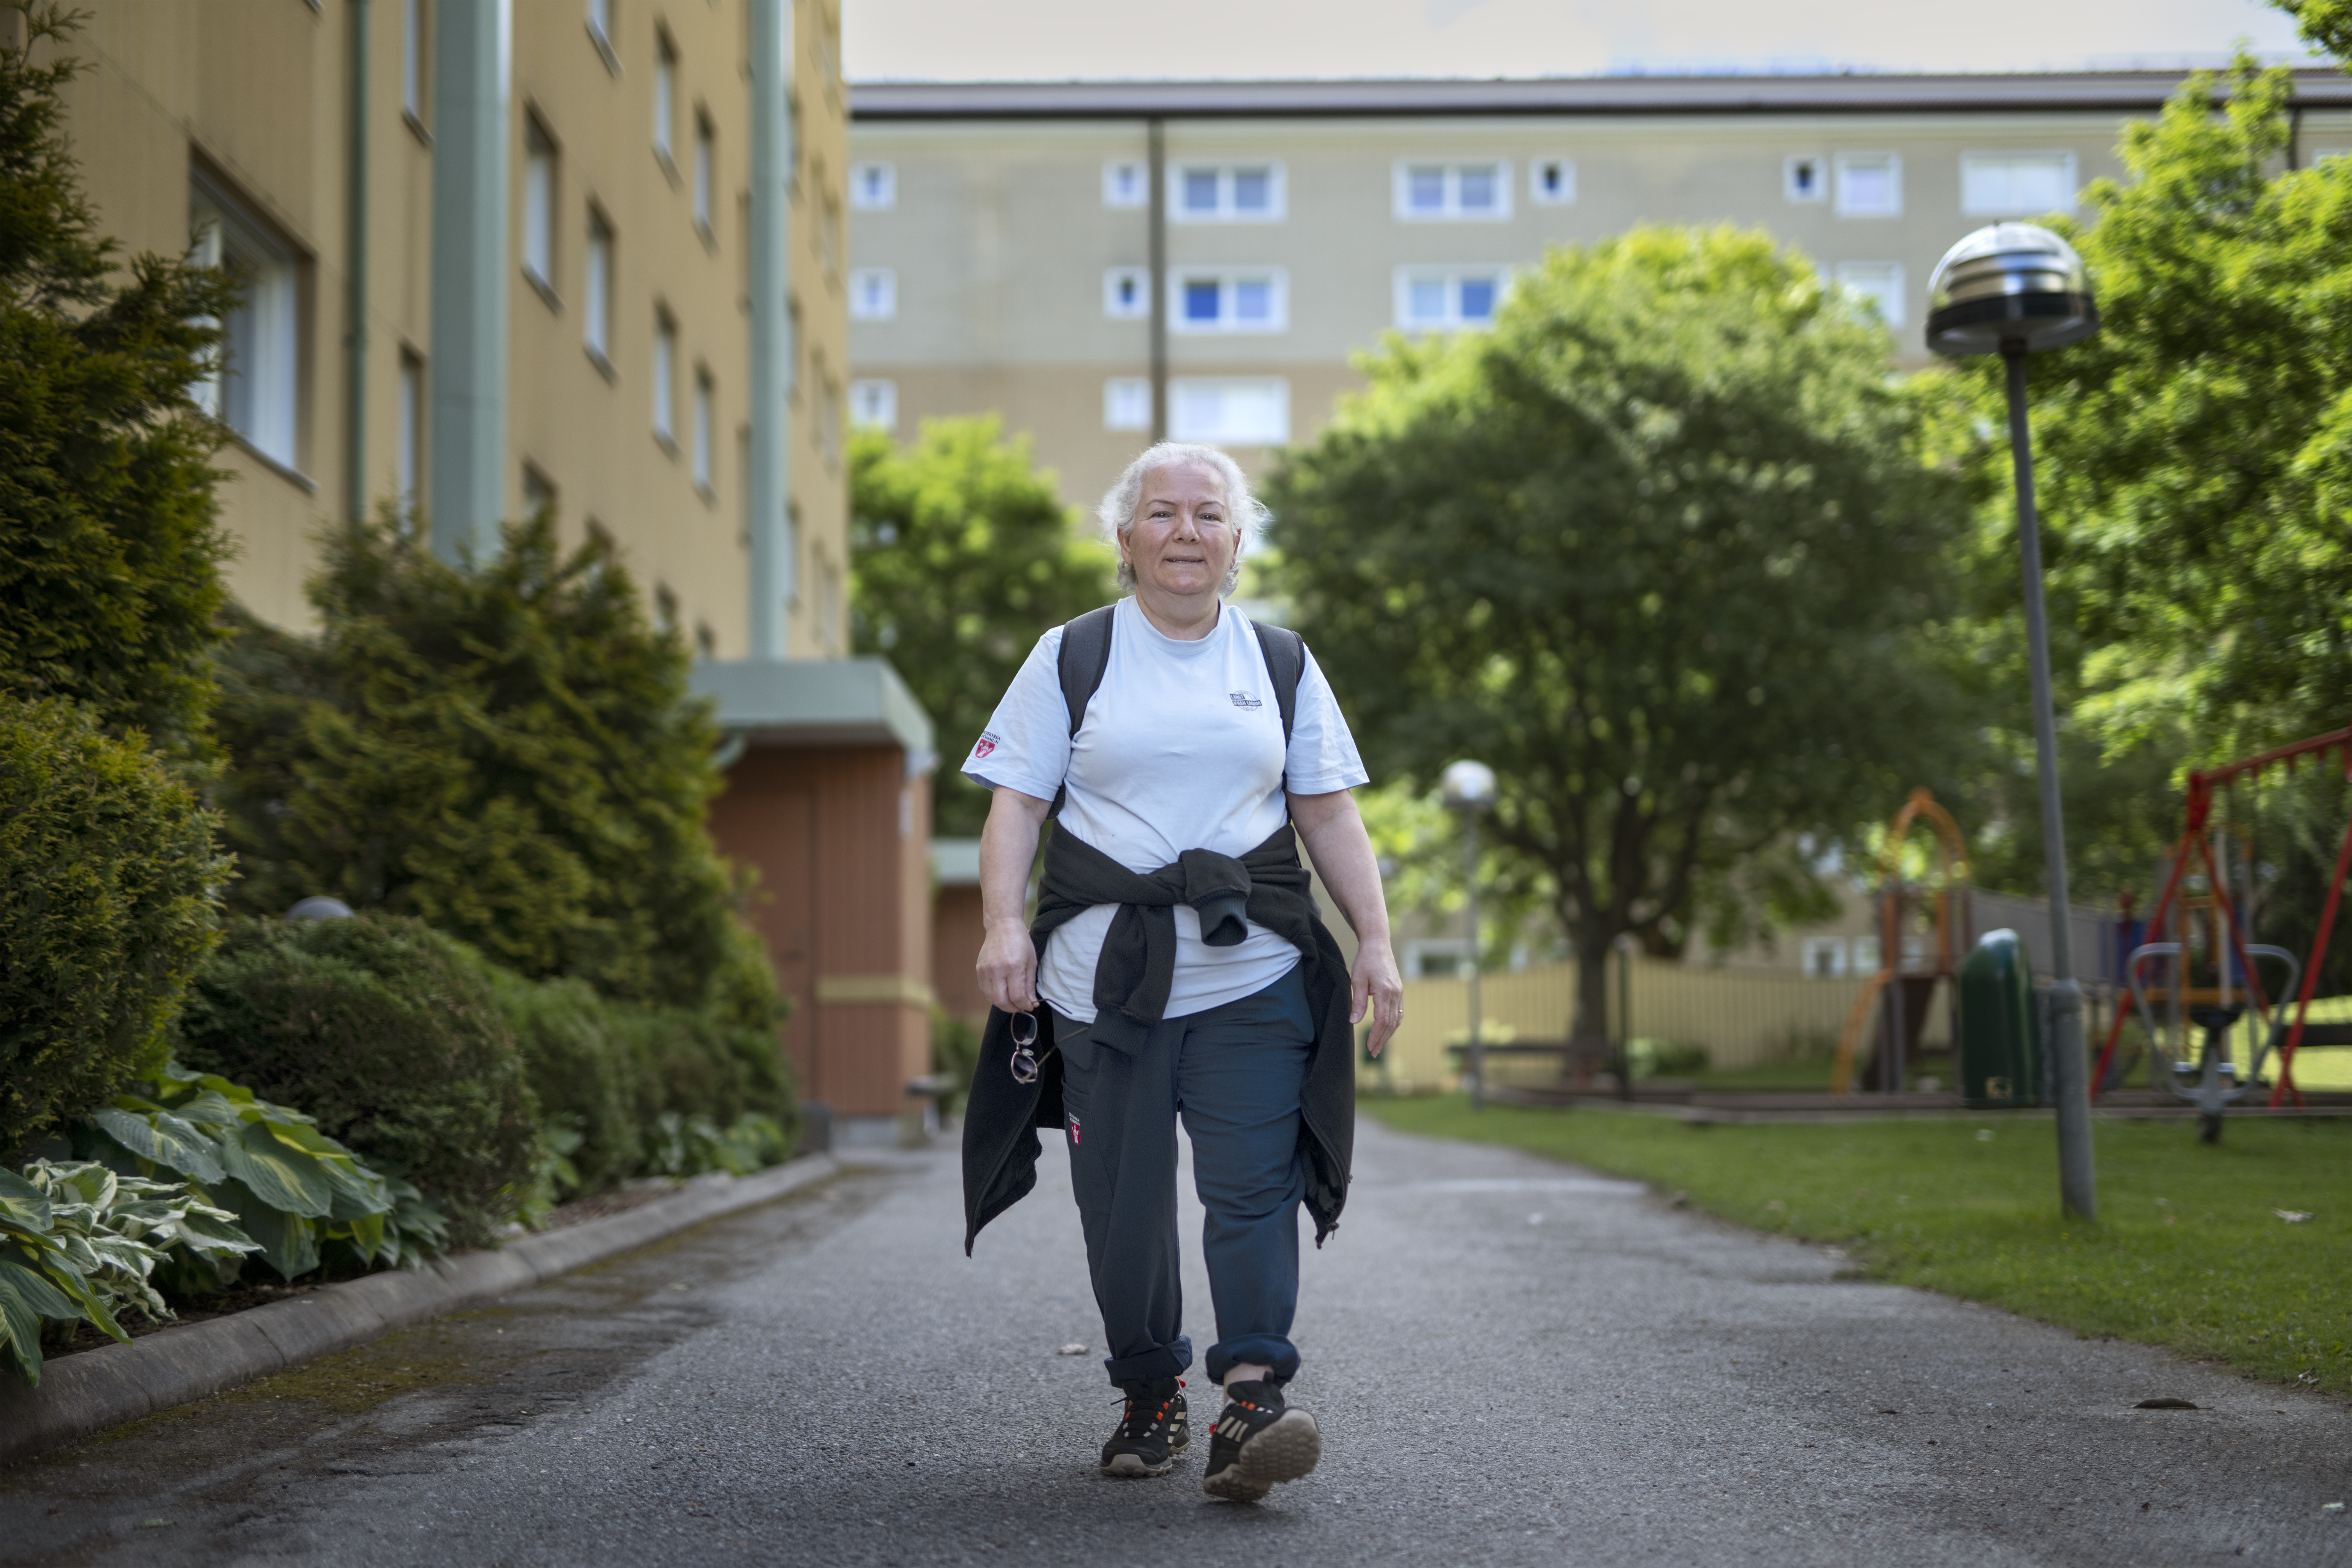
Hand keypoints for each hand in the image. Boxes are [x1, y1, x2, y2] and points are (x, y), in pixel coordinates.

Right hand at [976, 916, 1038, 1014]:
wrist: (1002, 926)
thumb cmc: (1020, 942)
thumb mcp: (1031, 962)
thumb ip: (1030, 985)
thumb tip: (1031, 1003)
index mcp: (1013, 966)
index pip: (1017, 996)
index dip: (1025, 1005)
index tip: (1030, 1005)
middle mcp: (996, 970)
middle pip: (1001, 1001)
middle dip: (1013, 1008)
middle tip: (1020, 1006)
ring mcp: (985, 970)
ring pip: (991, 999)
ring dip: (1003, 1004)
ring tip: (1012, 1000)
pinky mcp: (978, 970)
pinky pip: (984, 992)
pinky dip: (993, 997)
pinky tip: (1002, 992)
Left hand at [1350, 937, 1403, 1057]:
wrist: (1378, 945)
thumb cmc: (1365, 960)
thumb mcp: (1357, 980)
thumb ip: (1357, 1002)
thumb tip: (1354, 1022)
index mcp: (1385, 991)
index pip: (1382, 1020)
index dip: (1375, 1036)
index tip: (1368, 1047)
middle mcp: (1395, 994)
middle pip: (1391, 1024)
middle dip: (1382, 1040)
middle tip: (1373, 1053)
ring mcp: (1399, 993)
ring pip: (1397, 1020)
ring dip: (1388, 1035)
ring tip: (1379, 1046)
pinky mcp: (1399, 992)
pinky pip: (1399, 1013)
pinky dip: (1393, 1025)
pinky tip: (1386, 1031)